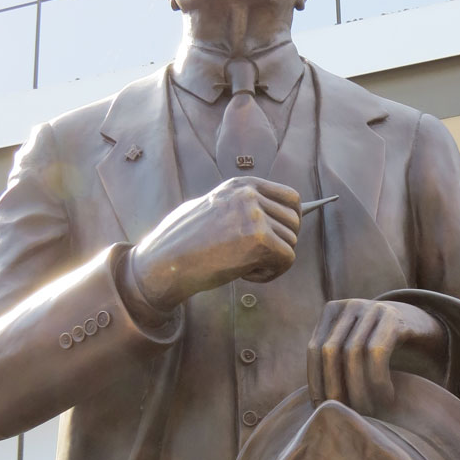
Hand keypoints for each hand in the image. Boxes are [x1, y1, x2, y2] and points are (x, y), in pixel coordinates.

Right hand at [130, 177, 300, 310]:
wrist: (166, 262)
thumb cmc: (184, 241)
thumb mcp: (214, 208)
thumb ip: (242, 206)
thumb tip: (275, 217)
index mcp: (242, 185)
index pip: (291, 198)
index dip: (290, 222)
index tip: (280, 237)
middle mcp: (250, 195)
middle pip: (294, 222)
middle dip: (281, 244)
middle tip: (256, 258)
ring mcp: (256, 216)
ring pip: (291, 243)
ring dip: (272, 261)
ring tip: (245, 267)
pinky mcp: (260, 241)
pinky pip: (287, 260)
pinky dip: (270, 274)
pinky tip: (246, 274)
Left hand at [307, 299, 447, 415]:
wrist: (421, 324)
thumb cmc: (382, 345)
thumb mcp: (354, 346)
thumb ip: (335, 362)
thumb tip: (315, 404)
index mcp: (332, 311)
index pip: (315, 349)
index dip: (316, 380)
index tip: (322, 407)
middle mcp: (350, 305)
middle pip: (331, 350)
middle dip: (335, 387)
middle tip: (345, 414)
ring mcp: (373, 307)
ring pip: (353, 353)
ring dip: (358, 389)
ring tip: (367, 411)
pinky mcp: (396, 318)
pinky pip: (377, 353)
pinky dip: (378, 381)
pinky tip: (386, 398)